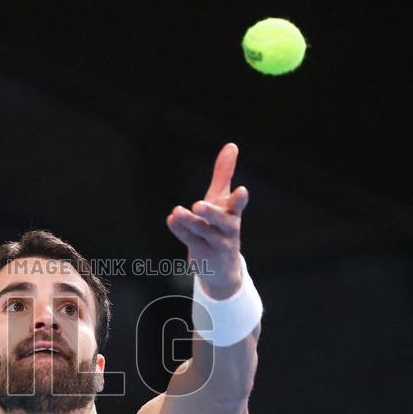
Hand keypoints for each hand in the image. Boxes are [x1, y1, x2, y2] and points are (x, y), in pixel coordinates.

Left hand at [166, 143, 249, 299]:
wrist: (223, 268)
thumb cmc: (222, 225)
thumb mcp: (223, 200)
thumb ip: (224, 174)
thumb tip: (232, 145)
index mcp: (233, 214)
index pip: (238, 205)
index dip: (239, 199)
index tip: (241, 191)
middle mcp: (228, 230)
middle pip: (222, 221)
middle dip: (211, 213)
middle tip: (198, 204)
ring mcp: (216, 245)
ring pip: (203, 232)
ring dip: (189, 222)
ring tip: (176, 211)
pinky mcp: (203, 256)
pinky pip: (190, 241)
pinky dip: (180, 231)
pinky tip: (171, 220)